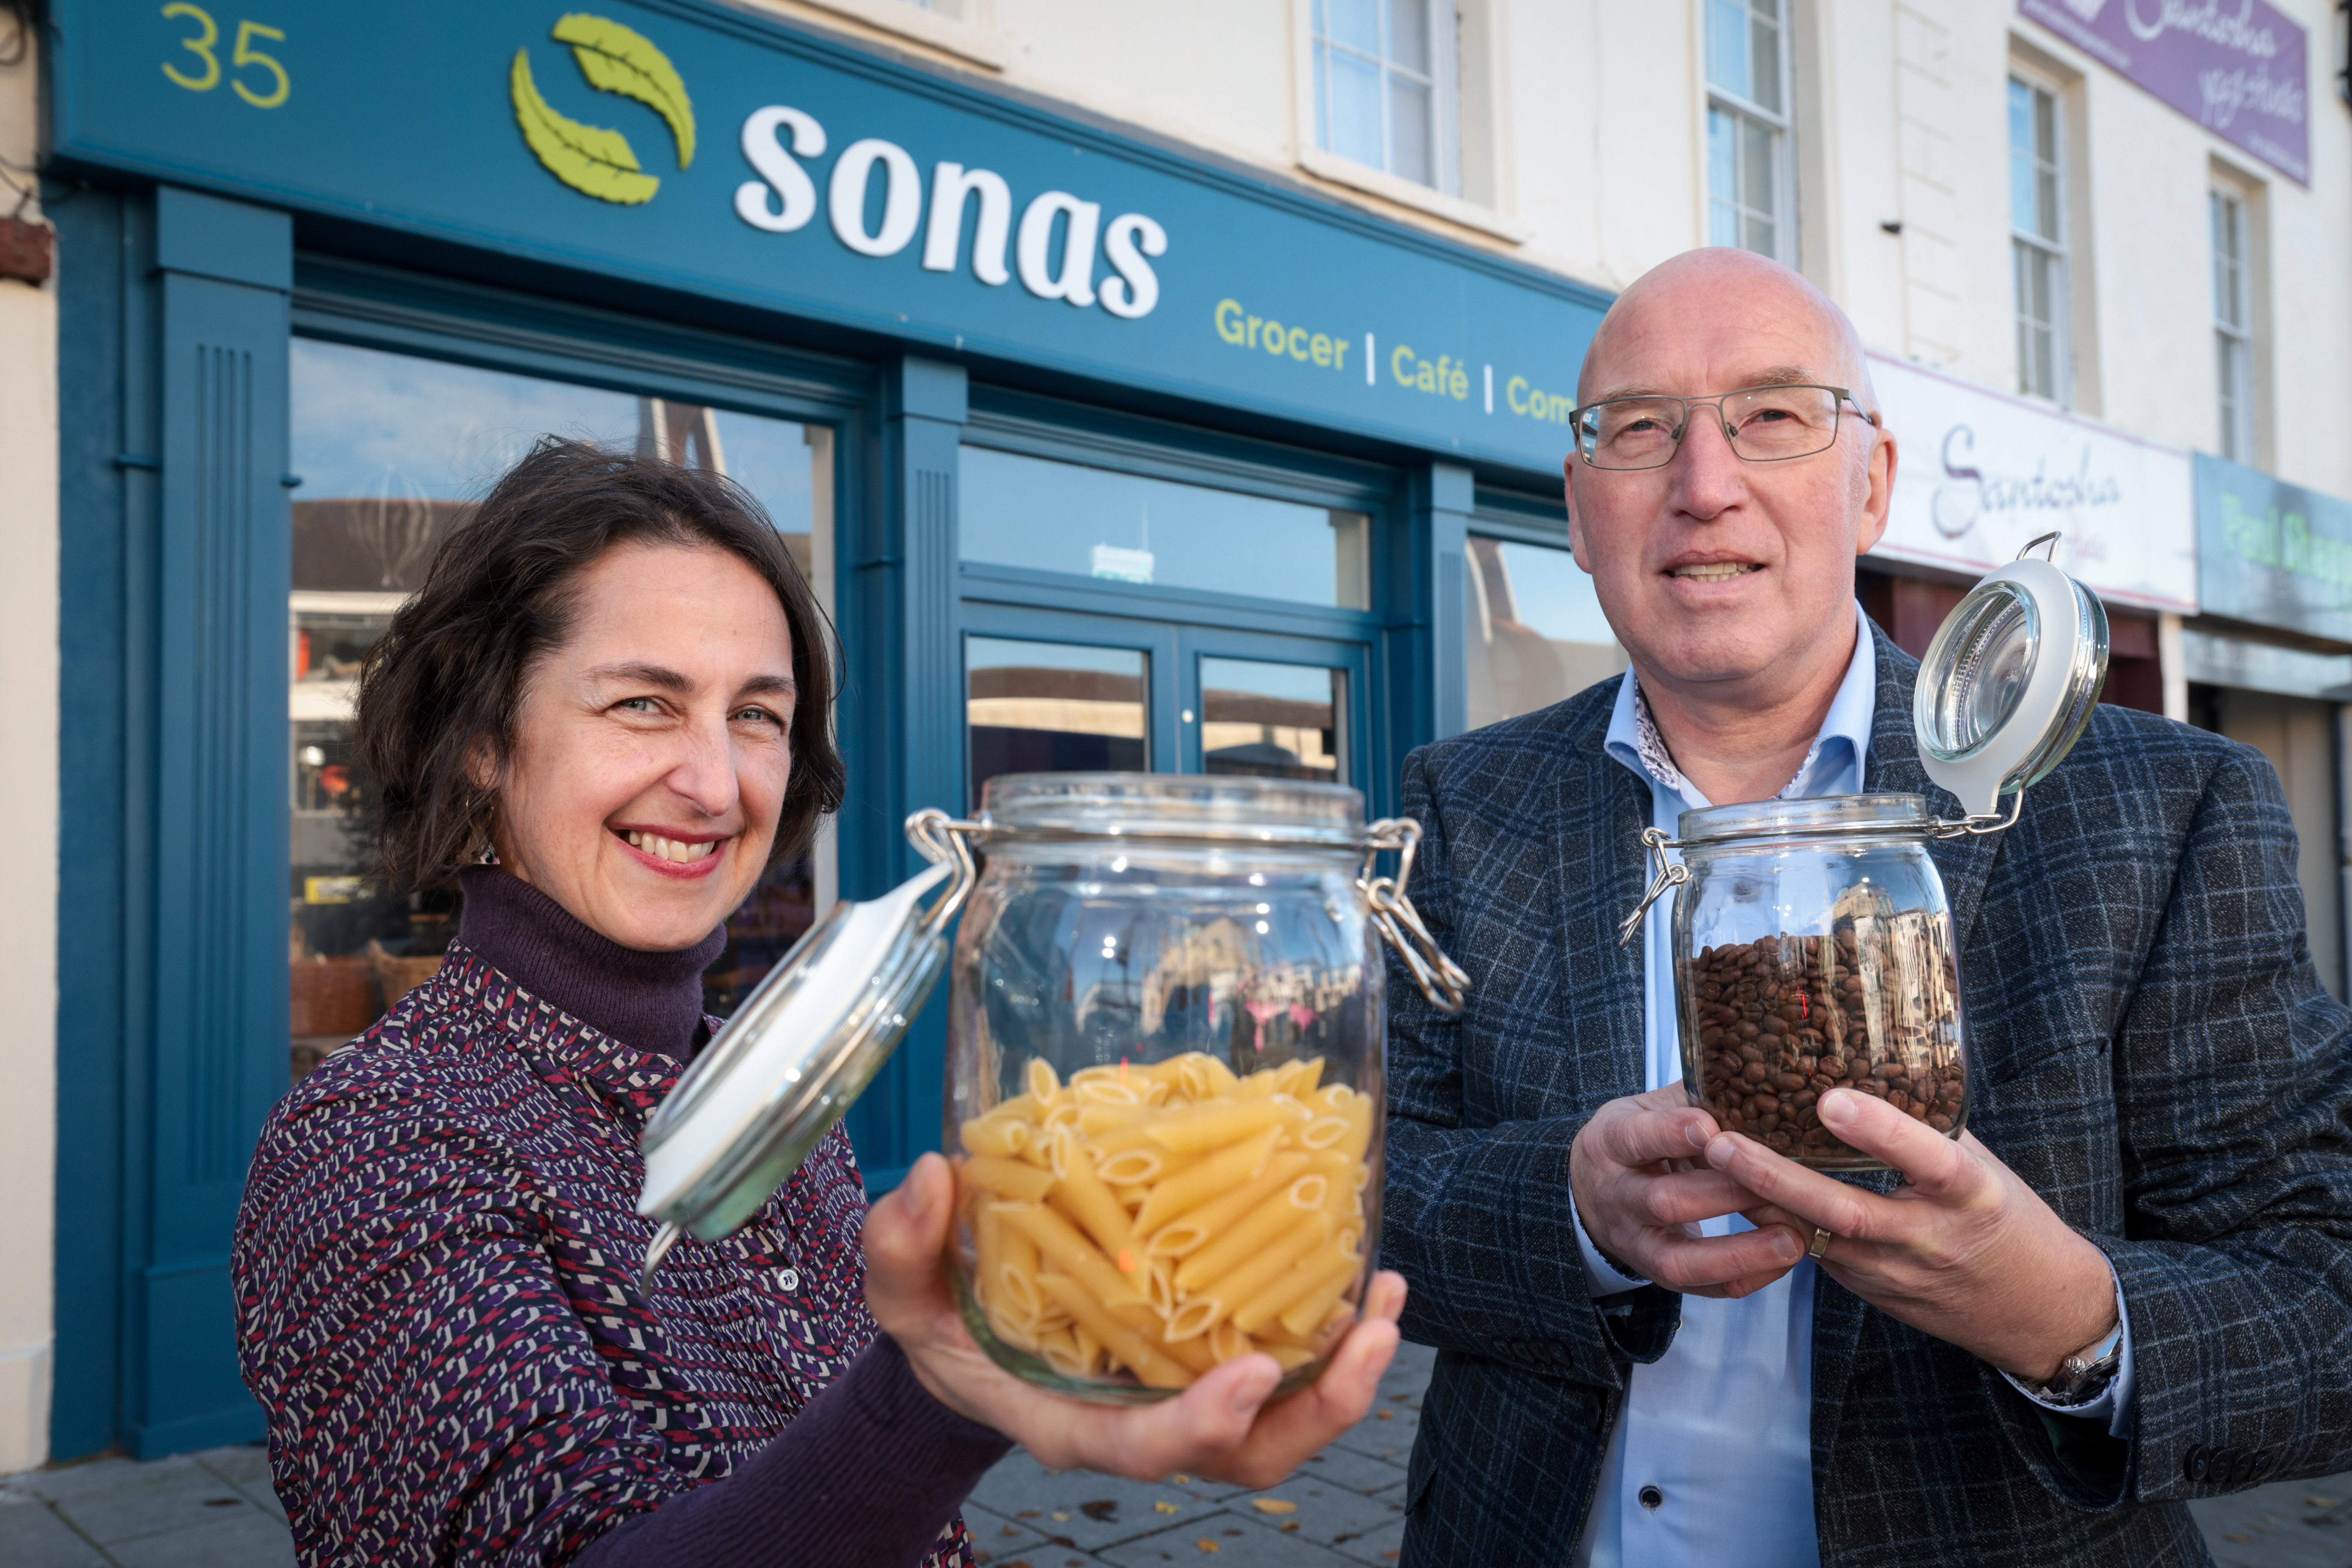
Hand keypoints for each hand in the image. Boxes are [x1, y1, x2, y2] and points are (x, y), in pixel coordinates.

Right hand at [865, 1152, 1405, 1487]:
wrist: (969, 1342)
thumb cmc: (942, 1328)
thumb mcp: (905, 1297)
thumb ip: (902, 1248)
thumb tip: (930, 1178)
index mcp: (1073, 1423)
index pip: (1147, 1446)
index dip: (1205, 1423)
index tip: (1253, 1374)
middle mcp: (1143, 1424)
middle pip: (1250, 1454)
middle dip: (1320, 1408)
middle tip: (1370, 1332)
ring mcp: (1185, 1399)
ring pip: (1285, 1424)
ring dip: (1347, 1373)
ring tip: (1389, 1302)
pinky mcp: (1209, 1364)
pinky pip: (1286, 1373)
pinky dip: (1331, 1336)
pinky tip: (1364, 1278)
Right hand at [1568, 1083, 1808, 1298]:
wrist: (1593, 1191)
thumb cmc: (1639, 1139)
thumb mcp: (1648, 1107)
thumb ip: (1693, 1098)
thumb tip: (1762, 1074)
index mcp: (1611, 1143)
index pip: (1637, 1139)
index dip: (1672, 1134)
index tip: (1712, 1127)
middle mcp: (1617, 1196)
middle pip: (1663, 1201)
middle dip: (1721, 1194)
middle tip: (1774, 1184)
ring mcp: (1635, 1241)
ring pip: (1681, 1257)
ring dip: (1739, 1250)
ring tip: (1791, 1239)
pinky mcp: (1658, 1272)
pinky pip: (1701, 1286)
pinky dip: (1744, 1277)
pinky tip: (1783, 1260)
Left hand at [1706, 1088, 2114, 1380]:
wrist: (2037, 1311)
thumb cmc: (2005, 1218)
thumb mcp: (1984, 1165)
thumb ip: (1929, 1126)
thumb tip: (1868, 1065)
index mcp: (1972, 1194)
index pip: (1928, 1160)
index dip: (1881, 1131)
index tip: (1832, 1099)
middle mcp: (1930, 1238)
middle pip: (1846, 1211)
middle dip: (1778, 1178)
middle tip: (1723, 1141)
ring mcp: (1895, 1272)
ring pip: (1816, 1238)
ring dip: (1759, 1202)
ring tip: (1709, 1161)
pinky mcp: (1869, 1290)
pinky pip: (1815, 1253)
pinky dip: (1773, 1222)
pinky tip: (1734, 1191)